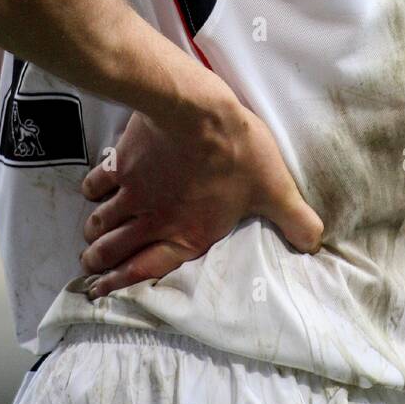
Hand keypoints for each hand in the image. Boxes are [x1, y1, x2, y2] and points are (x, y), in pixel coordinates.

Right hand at [79, 93, 323, 297]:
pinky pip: (98, 183)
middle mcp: (154, 220)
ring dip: (94, 233)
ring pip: (103, 221)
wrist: (197, 113)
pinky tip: (93, 190)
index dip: (124, 283)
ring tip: (89, 238)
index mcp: (188, 234)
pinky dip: (92, 190)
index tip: (104, 290)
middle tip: (89, 266)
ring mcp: (134, 193)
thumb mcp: (274, 190)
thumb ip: (294, 219)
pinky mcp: (122, 163)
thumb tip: (315, 243)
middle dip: (100, 262)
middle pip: (116, 250)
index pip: (149, 269)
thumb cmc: (237, 154)